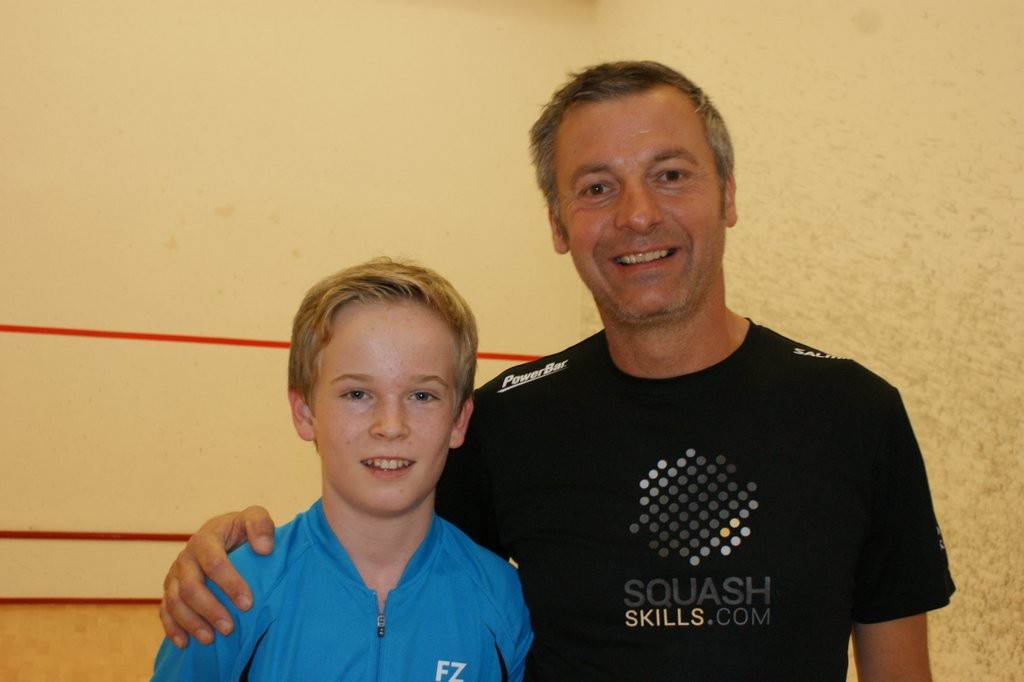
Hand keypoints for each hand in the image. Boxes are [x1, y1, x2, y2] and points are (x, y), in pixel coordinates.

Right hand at [158, 506, 275, 647]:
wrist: (224, 535)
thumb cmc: (241, 530)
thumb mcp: (253, 518)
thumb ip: (260, 525)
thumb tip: (264, 548)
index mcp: (205, 539)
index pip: (214, 563)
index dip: (230, 584)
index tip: (247, 604)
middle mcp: (185, 557)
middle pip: (191, 587)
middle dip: (210, 609)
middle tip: (229, 628)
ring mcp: (175, 575)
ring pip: (175, 602)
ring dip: (191, 623)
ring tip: (210, 639)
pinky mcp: (170, 590)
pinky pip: (165, 610)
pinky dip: (172, 628)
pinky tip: (184, 643)